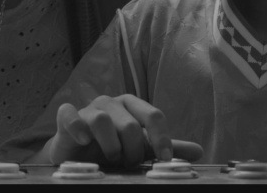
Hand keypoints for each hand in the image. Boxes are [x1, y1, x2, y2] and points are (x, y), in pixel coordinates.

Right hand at [44, 94, 203, 167]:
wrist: (76, 154)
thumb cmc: (111, 147)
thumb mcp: (141, 148)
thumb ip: (166, 148)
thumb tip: (199, 151)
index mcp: (132, 106)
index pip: (154, 115)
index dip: (162, 139)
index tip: (165, 160)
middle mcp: (112, 103)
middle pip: (130, 125)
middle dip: (133, 151)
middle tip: (128, 163)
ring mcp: (89, 108)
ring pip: (103, 120)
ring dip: (110, 147)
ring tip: (110, 159)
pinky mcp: (67, 117)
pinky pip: (70, 115)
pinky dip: (77, 127)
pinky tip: (83, 140)